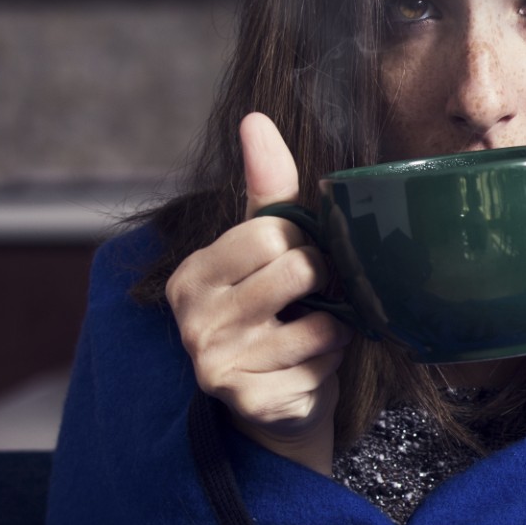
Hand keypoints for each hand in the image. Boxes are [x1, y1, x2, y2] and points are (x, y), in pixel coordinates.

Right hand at [164, 112, 352, 475]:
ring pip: (319, 318)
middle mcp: (192, 318)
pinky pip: (323, 362)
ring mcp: (216, 362)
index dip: (303, 245)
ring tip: (311, 334)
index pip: (271, 231)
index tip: (295, 265)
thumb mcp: (268, 249)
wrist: (279, 405)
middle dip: (322, 281)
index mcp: (191, 273)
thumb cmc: (278, 313)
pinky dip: (331, 363)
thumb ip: (267, 188)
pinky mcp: (249, 400)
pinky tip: (308, 369)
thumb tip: (255, 119)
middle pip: (297, 267)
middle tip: (310, 300)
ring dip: (333, 325)